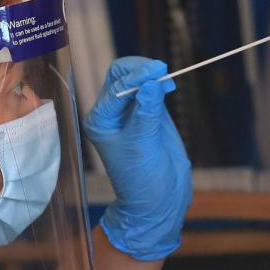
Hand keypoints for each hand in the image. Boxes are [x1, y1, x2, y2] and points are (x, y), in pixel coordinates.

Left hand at [85, 57, 192, 260]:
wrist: (158, 199)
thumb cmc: (142, 178)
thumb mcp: (142, 145)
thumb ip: (147, 113)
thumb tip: (151, 83)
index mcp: (100, 120)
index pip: (116, 87)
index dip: (136, 76)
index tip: (157, 71)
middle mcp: (111, 113)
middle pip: (121, 76)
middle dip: (140, 70)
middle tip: (162, 71)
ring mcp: (130, 112)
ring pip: (136, 79)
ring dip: (151, 75)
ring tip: (167, 80)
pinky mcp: (148, 112)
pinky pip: (151, 89)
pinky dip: (159, 83)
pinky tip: (169, 86)